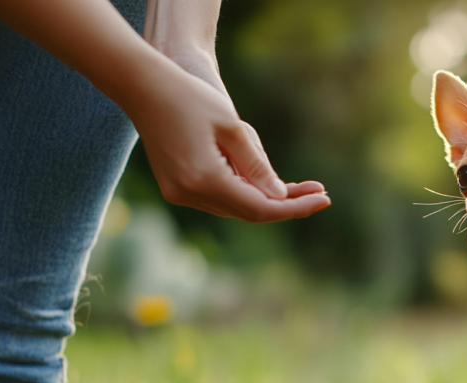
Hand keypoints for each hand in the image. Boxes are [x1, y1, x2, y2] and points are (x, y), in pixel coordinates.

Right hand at [123, 60, 329, 222]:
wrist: (142, 86)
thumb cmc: (190, 98)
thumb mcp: (232, 128)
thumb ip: (257, 166)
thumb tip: (279, 196)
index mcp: (205, 179)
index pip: (261, 208)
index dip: (295, 207)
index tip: (324, 199)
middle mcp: (189, 194)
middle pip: (249, 212)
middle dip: (285, 203)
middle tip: (320, 192)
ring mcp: (179, 194)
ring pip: (234, 206)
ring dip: (266, 198)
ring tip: (301, 187)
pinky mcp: (176, 187)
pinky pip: (219, 196)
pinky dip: (244, 191)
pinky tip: (266, 181)